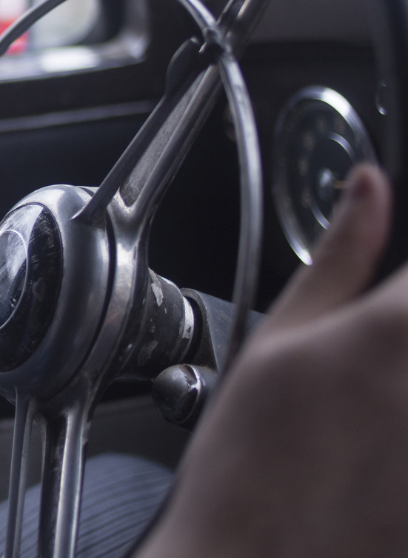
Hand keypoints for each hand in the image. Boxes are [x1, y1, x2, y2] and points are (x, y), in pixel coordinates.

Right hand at [140, 163, 406, 557]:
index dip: (406, 260)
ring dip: (402, 375)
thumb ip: (340, 254)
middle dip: (403, 309)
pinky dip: (406, 421)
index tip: (393, 277)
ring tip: (373, 389)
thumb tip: (369, 188)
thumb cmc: (251, 456)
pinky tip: (383, 429)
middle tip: (371, 343)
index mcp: (396, 330)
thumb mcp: (281, 336)